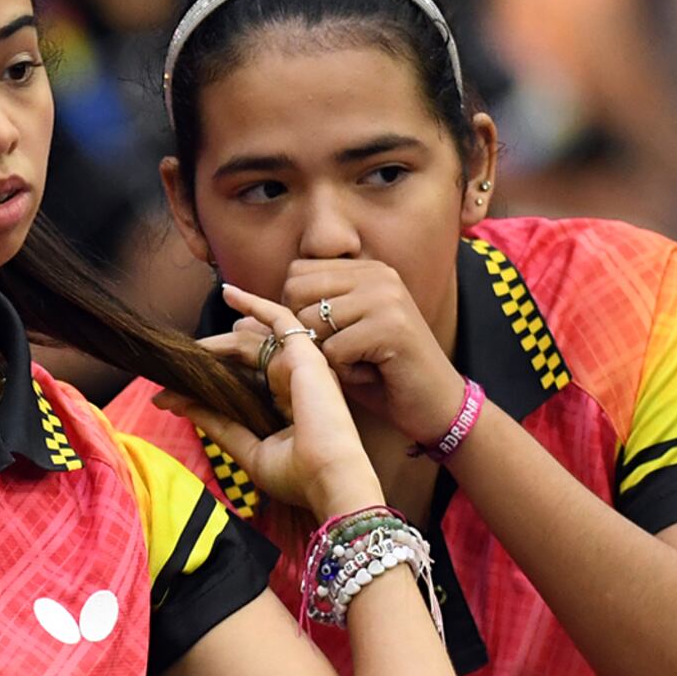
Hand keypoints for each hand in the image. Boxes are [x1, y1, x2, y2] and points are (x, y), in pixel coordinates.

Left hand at [157, 282, 382, 516]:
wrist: (329, 478)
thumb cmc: (297, 474)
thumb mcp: (246, 449)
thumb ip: (216, 424)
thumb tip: (175, 401)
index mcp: (284, 406)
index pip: (241, 382)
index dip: (209, 382)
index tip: (169, 392)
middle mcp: (292, 382)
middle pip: (244, 358)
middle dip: (209, 359)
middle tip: (177, 366)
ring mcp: (300, 365)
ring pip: (254, 339)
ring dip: (219, 342)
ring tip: (191, 349)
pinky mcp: (305, 353)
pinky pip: (279, 317)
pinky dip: (256, 303)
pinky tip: (228, 293)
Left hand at [280, 258, 469, 452]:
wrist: (438, 405)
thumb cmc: (383, 376)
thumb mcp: (336, 344)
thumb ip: (295, 327)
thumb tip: (238, 324)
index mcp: (365, 270)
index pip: (296, 273)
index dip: (295, 311)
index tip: (323, 337)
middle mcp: (377, 274)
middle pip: (296, 291)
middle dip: (305, 332)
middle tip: (340, 353)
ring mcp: (386, 296)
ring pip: (312, 322)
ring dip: (327, 355)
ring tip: (360, 362)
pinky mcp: (391, 325)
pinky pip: (333, 350)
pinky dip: (345, 372)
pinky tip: (373, 374)